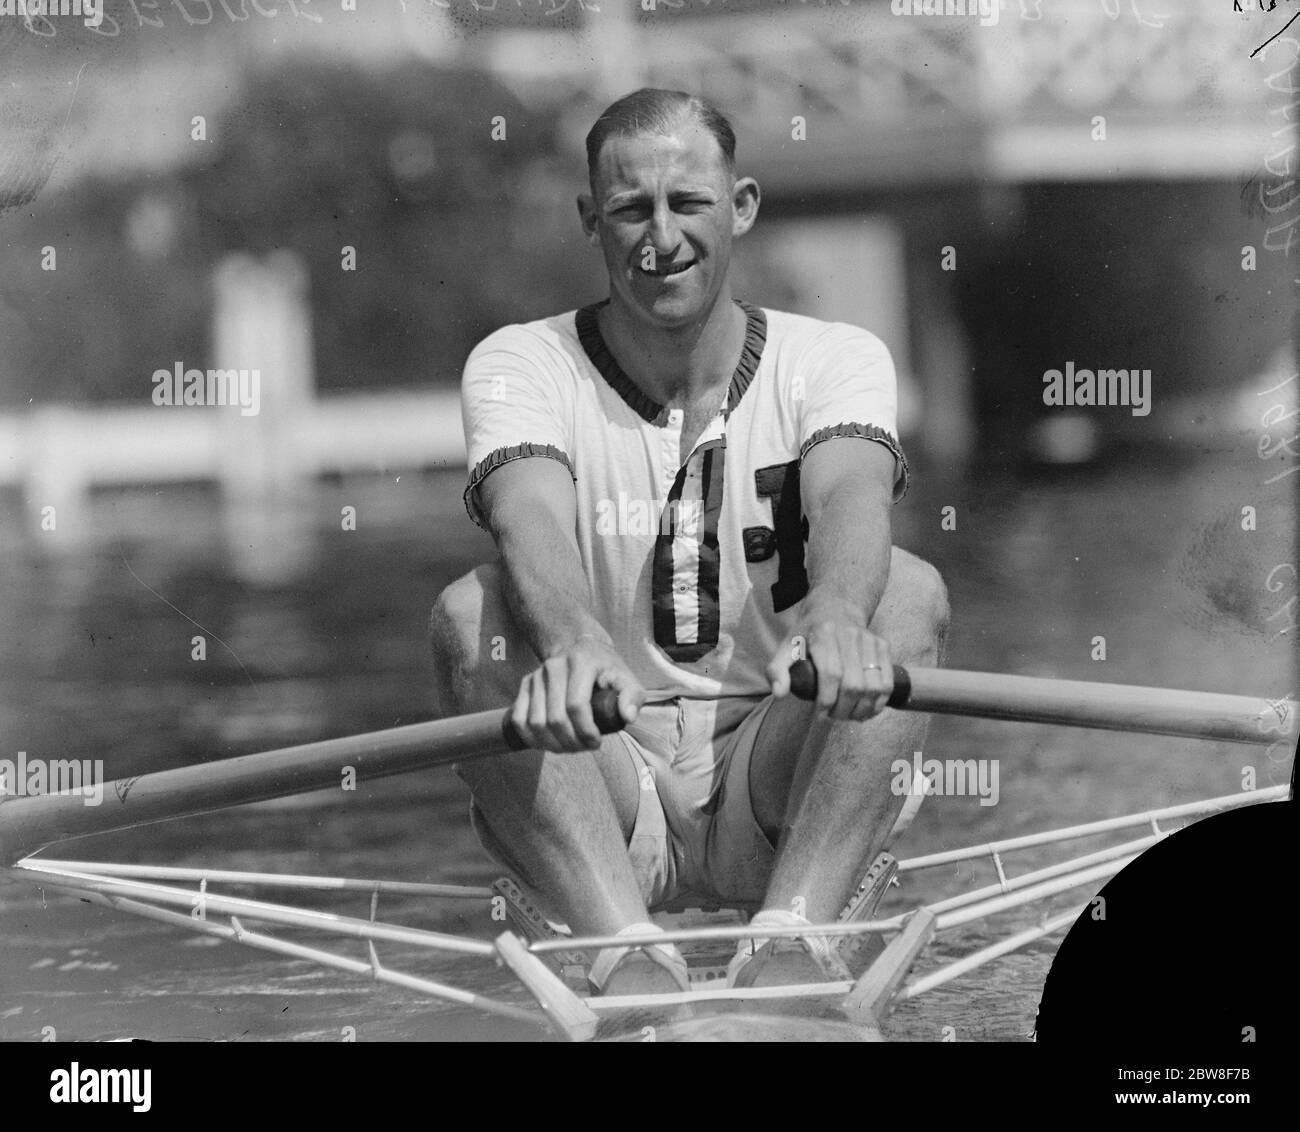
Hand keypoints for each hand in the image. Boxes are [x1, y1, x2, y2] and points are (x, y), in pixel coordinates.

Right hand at [510, 635, 643, 751]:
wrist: (580, 648)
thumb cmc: (606, 669)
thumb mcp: (626, 678)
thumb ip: (632, 696)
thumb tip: (628, 717)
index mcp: (581, 662)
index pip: (576, 705)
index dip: (585, 730)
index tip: (597, 742)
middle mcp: (555, 666)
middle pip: (555, 718)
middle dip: (570, 742)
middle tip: (584, 748)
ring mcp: (537, 675)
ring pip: (535, 722)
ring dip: (552, 744)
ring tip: (569, 747)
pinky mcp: (526, 685)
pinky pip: (519, 718)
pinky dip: (531, 738)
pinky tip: (547, 743)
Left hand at [766, 603, 892, 721]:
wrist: (836, 607)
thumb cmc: (808, 633)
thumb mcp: (787, 646)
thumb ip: (776, 670)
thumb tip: (779, 694)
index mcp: (823, 635)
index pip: (831, 674)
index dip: (827, 700)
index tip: (820, 715)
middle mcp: (849, 635)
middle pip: (853, 684)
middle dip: (844, 709)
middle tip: (834, 717)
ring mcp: (869, 640)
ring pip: (874, 686)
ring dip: (863, 709)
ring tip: (850, 716)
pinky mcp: (882, 646)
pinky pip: (887, 681)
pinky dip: (879, 702)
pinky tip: (867, 711)